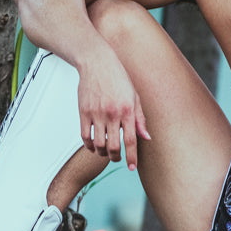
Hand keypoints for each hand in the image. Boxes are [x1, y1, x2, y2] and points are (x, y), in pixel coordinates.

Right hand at [76, 51, 149, 170]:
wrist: (97, 62)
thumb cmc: (117, 77)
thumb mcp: (134, 96)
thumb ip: (140, 119)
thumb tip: (146, 137)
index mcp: (127, 110)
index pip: (131, 140)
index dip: (132, 157)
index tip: (131, 168)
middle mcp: (112, 113)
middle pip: (113, 146)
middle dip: (116, 158)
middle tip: (117, 159)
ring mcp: (96, 113)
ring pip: (98, 144)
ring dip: (102, 153)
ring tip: (105, 152)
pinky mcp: (83, 112)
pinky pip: (85, 136)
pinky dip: (89, 145)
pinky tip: (93, 145)